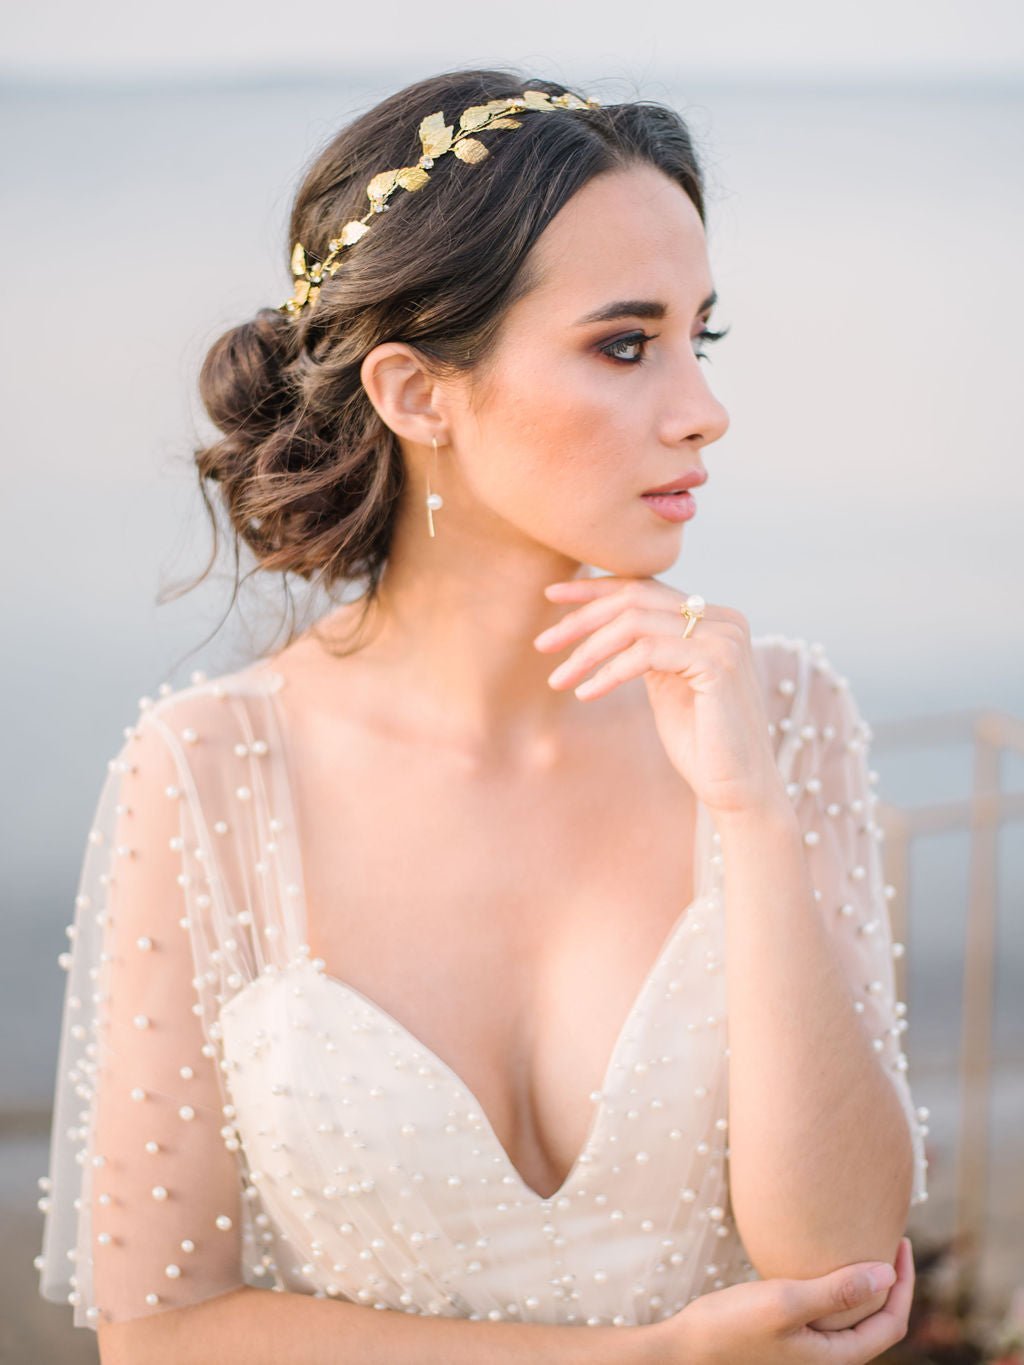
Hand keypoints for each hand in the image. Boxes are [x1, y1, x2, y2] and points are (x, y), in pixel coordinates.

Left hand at [534, 575, 786, 817]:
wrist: (738, 788)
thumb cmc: (700, 742)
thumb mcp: (666, 682)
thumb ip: (647, 648)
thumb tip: (603, 624)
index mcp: (713, 618)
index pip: (645, 587)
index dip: (595, 589)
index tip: (551, 597)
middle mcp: (724, 619)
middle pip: (636, 597)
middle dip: (581, 618)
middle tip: (541, 644)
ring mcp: (724, 638)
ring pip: (635, 622)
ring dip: (587, 651)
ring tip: (557, 680)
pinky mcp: (718, 663)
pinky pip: (645, 653)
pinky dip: (609, 672)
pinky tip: (586, 692)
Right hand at [634, 1238, 914, 1363]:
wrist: (688, 1349)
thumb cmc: (732, 1327)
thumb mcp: (786, 1302)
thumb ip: (838, 1290)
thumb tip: (888, 1273)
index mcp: (838, 1358)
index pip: (892, 1324)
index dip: (903, 1283)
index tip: (900, 1242)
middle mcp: (829, 1358)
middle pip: (879, 1322)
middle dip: (890, 1283)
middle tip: (890, 1239)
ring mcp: (810, 1351)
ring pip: (855, 1318)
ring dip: (865, 1285)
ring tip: (864, 1247)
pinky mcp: (792, 1339)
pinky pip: (831, 1315)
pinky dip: (840, 1289)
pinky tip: (825, 1265)